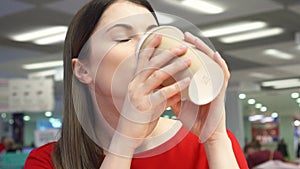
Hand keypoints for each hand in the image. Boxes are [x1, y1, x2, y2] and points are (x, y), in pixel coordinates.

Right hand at [109, 34, 190, 156]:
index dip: (149, 46)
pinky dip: (176, 86)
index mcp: (134, 82)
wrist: (127, 135)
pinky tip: (187, 81)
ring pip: (158, 74)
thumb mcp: (143, 100)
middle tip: (182, 46)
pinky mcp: (146, 105)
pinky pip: (163, 93)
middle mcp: (135, 85)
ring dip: (174, 65)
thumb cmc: (137, 117)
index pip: (141, 60)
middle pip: (151, 63)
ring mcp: (139, 94)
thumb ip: (155, 90)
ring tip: (188, 59)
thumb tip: (170, 85)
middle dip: (167, 52)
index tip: (159, 36)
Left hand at [173, 32, 229, 142]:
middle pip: (203, 60)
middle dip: (194, 46)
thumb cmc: (197, 123)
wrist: (208, 137)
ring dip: (205, 51)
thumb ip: (173, 98)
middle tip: (184, 35)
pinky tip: (215, 56)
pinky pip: (222, 78)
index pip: (194, 65)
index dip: (187, 53)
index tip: (176, 43)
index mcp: (200, 86)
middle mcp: (208, 83)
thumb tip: (160, 91)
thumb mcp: (180, 107)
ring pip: (212, 65)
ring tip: (195, 40)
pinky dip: (220, 66)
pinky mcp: (220, 95)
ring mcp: (215, 87)